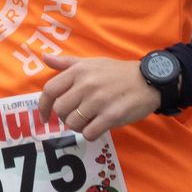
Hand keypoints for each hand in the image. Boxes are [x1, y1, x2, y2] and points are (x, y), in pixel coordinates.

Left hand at [37, 52, 161, 140]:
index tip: (45, 117)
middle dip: (65, 117)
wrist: (149, 80)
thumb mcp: (92, 62)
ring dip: (79, 126)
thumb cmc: (117, 72)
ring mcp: (99, 100)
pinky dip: (91, 134)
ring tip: (90, 120)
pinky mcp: (112, 115)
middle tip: (77, 116)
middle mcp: (87, 84)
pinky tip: (99, 126)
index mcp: (79, 71)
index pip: (50, 90)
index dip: (43, 106)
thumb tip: (44, 58)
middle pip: (60, 110)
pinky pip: (89, 133)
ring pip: (73, 123)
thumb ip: (67, 63)